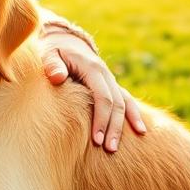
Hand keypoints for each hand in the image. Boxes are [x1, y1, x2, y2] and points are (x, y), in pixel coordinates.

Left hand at [41, 32, 145, 151]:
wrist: (63, 40)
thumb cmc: (52, 50)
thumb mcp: (48, 53)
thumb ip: (52, 64)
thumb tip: (58, 78)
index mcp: (92, 67)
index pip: (102, 97)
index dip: (102, 118)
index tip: (97, 139)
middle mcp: (105, 73)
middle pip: (116, 103)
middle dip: (113, 127)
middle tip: (108, 149)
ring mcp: (109, 79)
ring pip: (123, 103)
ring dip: (123, 126)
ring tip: (118, 147)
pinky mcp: (109, 85)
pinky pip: (125, 100)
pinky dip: (133, 114)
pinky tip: (141, 131)